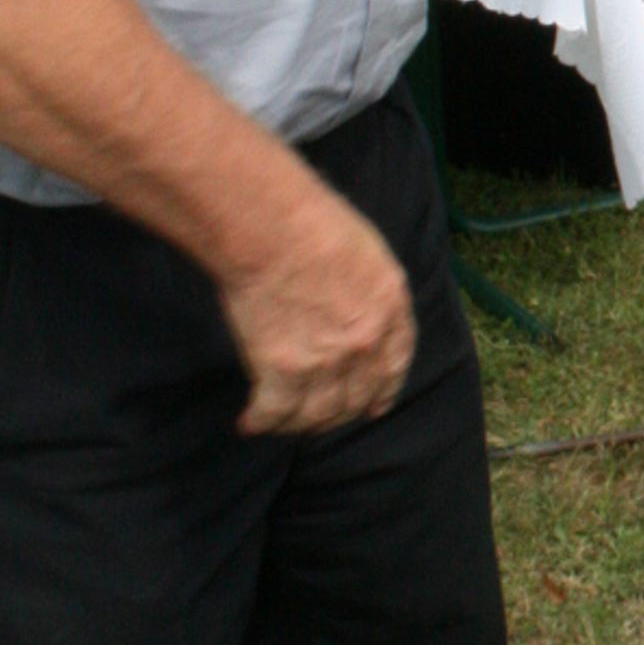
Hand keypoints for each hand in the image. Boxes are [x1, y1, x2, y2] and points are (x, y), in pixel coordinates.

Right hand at [218, 178, 416, 437]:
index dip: (381, 391)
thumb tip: (348, 301)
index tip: (372, 406)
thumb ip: (366, 286)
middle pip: (356, 397)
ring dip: (299, 424)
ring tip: (279, 422)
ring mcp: (328, 361)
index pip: (393, 365)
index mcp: (390, 308)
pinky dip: (261, 421)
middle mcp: (366, 342)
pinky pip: (275, 412)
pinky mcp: (284, 370)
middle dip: (337, 414)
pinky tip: (250, 422)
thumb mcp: (366, 250)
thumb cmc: (312, 220)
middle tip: (316, 420)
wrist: (273, 228)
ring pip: (318, 414)